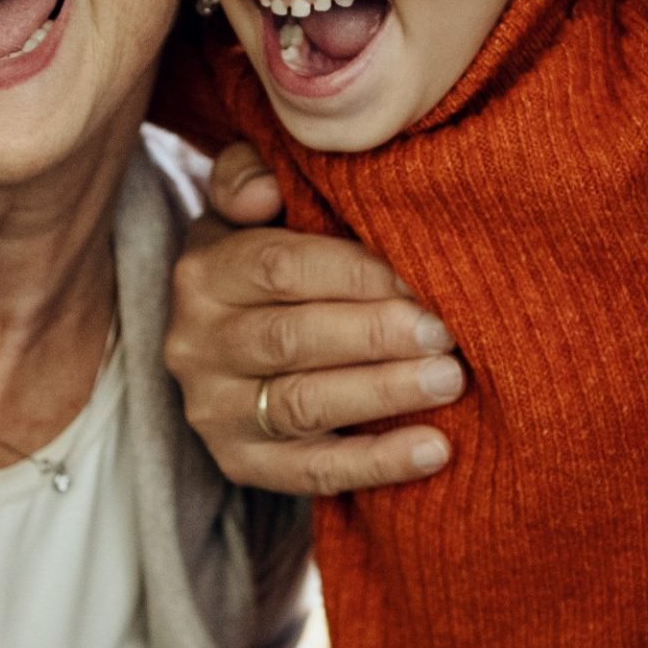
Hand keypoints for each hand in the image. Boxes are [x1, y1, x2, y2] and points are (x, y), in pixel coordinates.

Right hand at [164, 142, 463, 495]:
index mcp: (202, 271)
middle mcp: (195, 344)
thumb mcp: (253, 204)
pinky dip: (377, 463)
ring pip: (302, 406)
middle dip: (377, 334)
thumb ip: (252, 174)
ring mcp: (214, 411)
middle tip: (448, 331)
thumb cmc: (273, 255)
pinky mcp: (241, 465)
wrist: (238, 334)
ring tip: (451, 380)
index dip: (356, 271)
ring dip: (383, 394)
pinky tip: (436, 448)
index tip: (422, 272)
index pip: (280, 268)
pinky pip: (311, 473)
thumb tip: (263, 192)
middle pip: (291, 340)